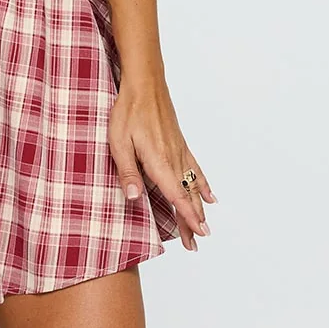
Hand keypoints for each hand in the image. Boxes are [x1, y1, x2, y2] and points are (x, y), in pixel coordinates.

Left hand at [107, 85, 215, 251]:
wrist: (144, 83)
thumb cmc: (127, 111)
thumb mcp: (118, 142)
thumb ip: (127, 172)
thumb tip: (132, 198)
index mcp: (159, 162)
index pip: (176, 195)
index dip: (187, 217)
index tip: (199, 235)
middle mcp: (174, 159)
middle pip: (186, 196)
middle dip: (192, 221)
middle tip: (198, 244)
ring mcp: (179, 151)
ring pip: (192, 186)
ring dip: (198, 209)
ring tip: (204, 228)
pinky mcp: (180, 144)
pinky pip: (195, 169)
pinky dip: (203, 185)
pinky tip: (210, 197)